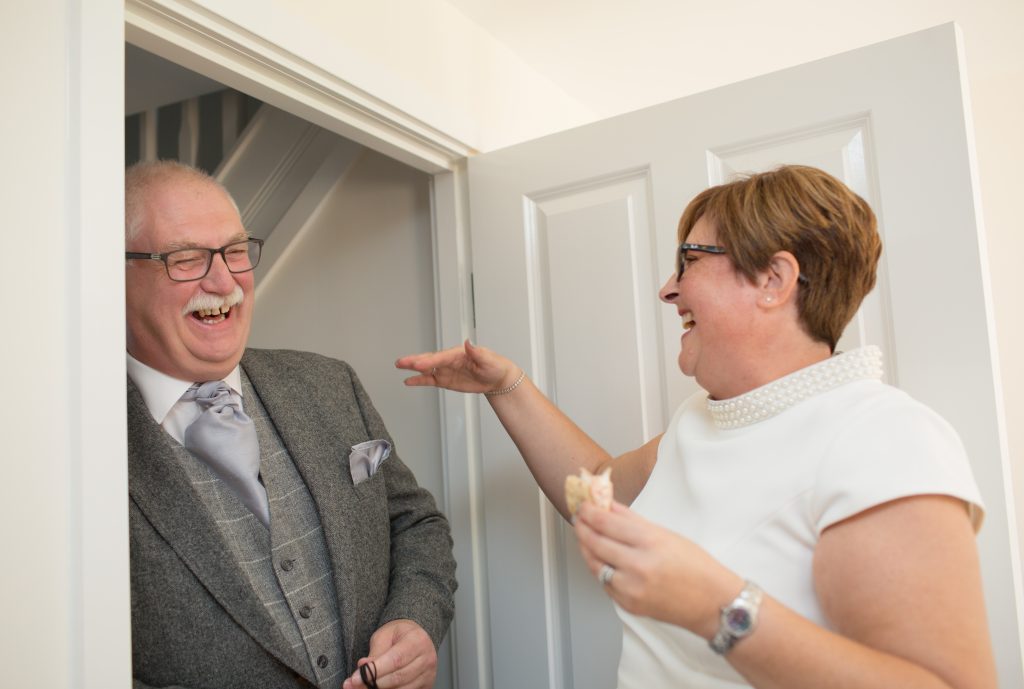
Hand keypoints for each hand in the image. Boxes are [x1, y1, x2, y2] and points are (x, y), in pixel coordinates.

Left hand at [342, 619, 436, 688]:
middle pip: (398, 678)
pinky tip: (376, 688)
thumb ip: (375, 652)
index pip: (395, 660)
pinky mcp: (426, 685)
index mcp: (418, 640)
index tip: (355, 678)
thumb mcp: (384, 635)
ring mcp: (429, 674)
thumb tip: (363, 667)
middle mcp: (427, 658)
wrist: (416, 637)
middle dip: (373, 684)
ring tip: (362, 687)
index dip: (374, 671)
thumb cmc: (399, 635)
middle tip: (354, 685)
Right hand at [396, 340, 518, 394]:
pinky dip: (419, 380)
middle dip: (415, 361)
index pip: (441, 357)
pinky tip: (408, 381)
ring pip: (426, 369)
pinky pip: (430, 380)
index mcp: (458, 353)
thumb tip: (468, 342)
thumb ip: (477, 352)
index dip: (430, 361)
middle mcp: (449, 360)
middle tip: (401, 362)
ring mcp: (446, 370)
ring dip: (413, 368)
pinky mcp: (445, 380)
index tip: (419, 364)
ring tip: (399, 366)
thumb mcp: (488, 359)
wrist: (497, 378)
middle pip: (429, 360)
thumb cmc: (494, 366)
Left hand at [574, 501, 741, 636]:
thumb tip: (609, 505)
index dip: (590, 513)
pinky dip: (599, 569)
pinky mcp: (628, 605)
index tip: (582, 505)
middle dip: (582, 528)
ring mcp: (631, 589)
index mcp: (650, 543)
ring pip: (595, 565)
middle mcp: (638, 566)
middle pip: (596, 543)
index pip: (608, 523)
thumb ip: (632, 520)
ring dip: (586, 549)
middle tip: (578, 518)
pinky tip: (599, 558)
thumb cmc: (697, 567)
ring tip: (584, 536)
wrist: (713, 604)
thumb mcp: (666, 535)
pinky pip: (605, 583)